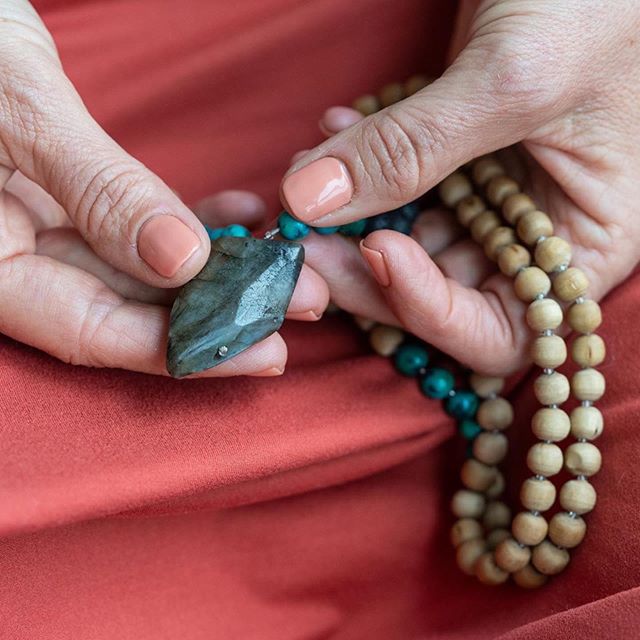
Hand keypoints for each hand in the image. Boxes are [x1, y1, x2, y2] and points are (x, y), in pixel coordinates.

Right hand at [0, 1, 326, 375]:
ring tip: (288, 261)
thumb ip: (96, 189)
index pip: (93, 331)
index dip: (183, 349)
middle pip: (129, 308)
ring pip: (141, 268)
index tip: (264, 352)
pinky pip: (136, 221)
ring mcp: (41, 227)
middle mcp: (15, 260)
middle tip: (301, 303)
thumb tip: (180, 261)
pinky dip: (191, 218)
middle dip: (220, 309)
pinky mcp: (65, 195)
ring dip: (218, 267)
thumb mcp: (13, 109)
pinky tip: (244, 214)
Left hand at [281, 0, 639, 374]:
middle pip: (437, 294)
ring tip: (308, 176)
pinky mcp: (456, 158)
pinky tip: (334, 131)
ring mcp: (492, 198)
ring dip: (347, 218)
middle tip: (300, 240)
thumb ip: (414, 148)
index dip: (429, 309)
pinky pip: (394, 187)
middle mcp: (535, 236)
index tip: (376, 251)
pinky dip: (359, 170)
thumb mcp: (517, 78)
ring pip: (404, 242)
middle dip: (361, 272)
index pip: (499, 332)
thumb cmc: (604, 1)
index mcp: (585, 243)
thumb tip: (309, 200)